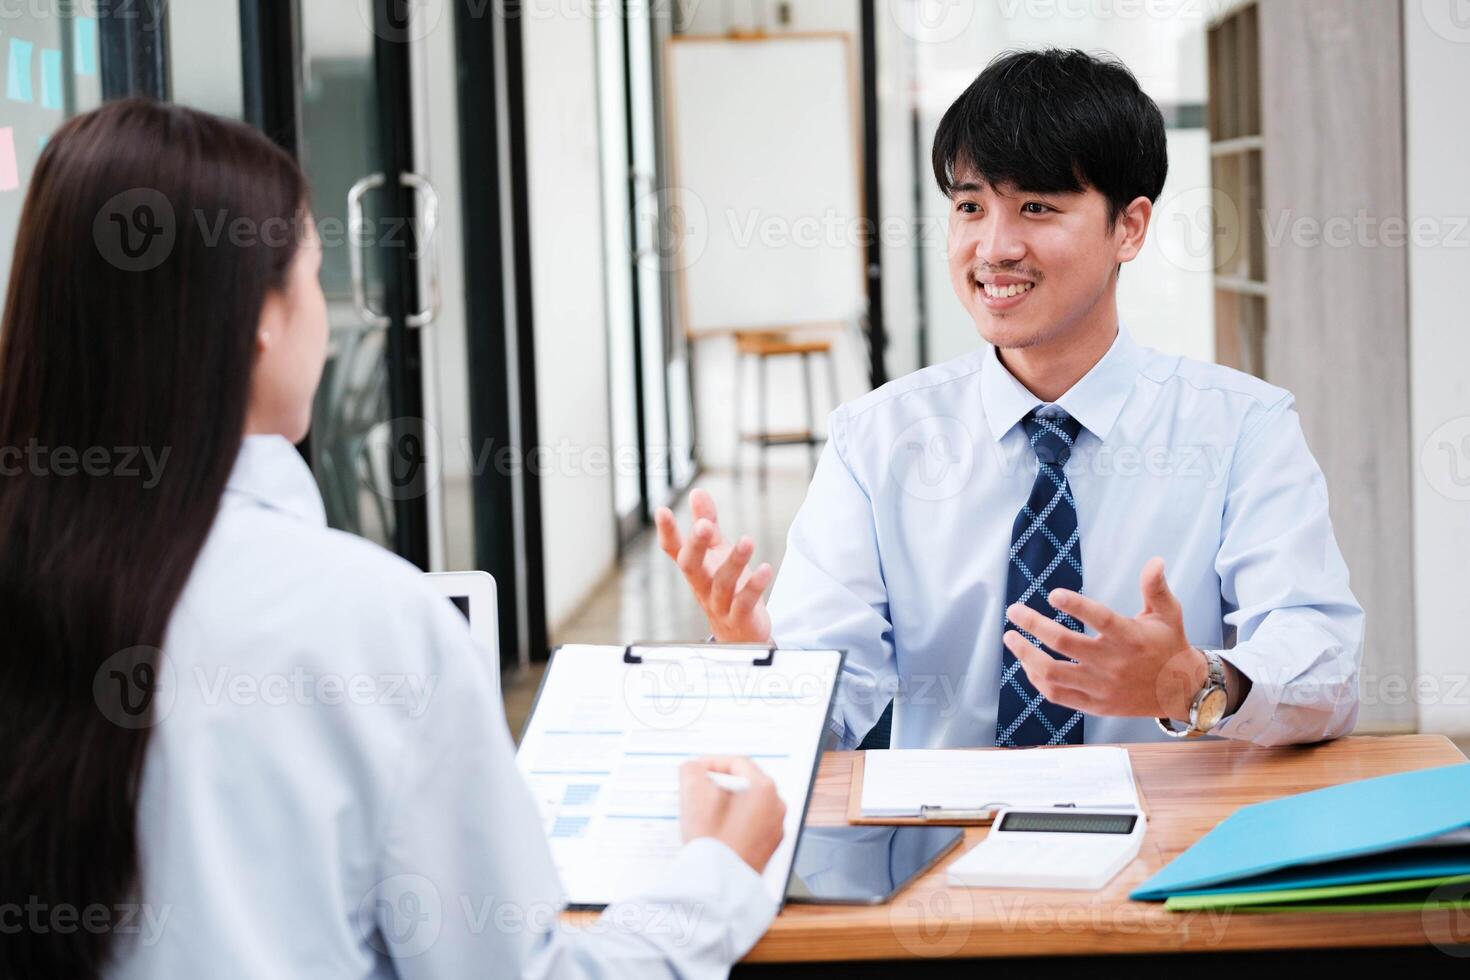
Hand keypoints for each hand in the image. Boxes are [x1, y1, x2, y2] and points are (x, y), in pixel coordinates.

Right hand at [655, 489, 773, 643]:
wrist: (740, 635)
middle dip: (697, 546)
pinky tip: (765, 569)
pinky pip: (745, 602)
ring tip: (748, 541)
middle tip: (703, 525)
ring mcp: (719, 604)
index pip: (675, 550)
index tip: (661, 510)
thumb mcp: (717, 553)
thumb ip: (708, 524)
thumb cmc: (726, 588)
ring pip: (722, 584)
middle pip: (692, 566)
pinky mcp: (740, 618)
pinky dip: (754, 586)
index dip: (667, 532)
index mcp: (696, 569)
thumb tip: (697, 492)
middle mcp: (702, 586)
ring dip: (734, 562)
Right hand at [679, 757, 786, 871]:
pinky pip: (752, 824)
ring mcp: (775, 828)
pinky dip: (735, 821)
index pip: (738, 763)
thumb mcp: (693, 796)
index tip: (697, 770)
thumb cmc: (712, 843)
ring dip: (727, 803)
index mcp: (764, 789)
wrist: (720, 885)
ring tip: (705, 812)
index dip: (712, 762)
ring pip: (749, 804)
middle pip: (745, 783)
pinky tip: (716, 830)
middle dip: (720, 783)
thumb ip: (691, 771)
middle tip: (699, 789)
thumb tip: (692, 768)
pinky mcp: (769, 846)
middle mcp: (776, 807)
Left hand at [1003, 557, 1208, 720]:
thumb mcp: (1168, 613)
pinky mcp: (1096, 705)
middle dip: (1032, 624)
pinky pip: (1058, 695)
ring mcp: (1102, 687)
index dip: (1076, 606)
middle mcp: (1113, 663)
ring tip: (1010, 637)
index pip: (1100, 619)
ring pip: (1053, 672)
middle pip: (1063, 643)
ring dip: (1026, 654)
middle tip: (1013, 611)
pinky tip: (1027, 663)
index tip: (1052, 594)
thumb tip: (1155, 560)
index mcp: (1130, 637)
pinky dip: (1037, 680)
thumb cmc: (1168, 645)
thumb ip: (1155, 587)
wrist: (1181, 691)